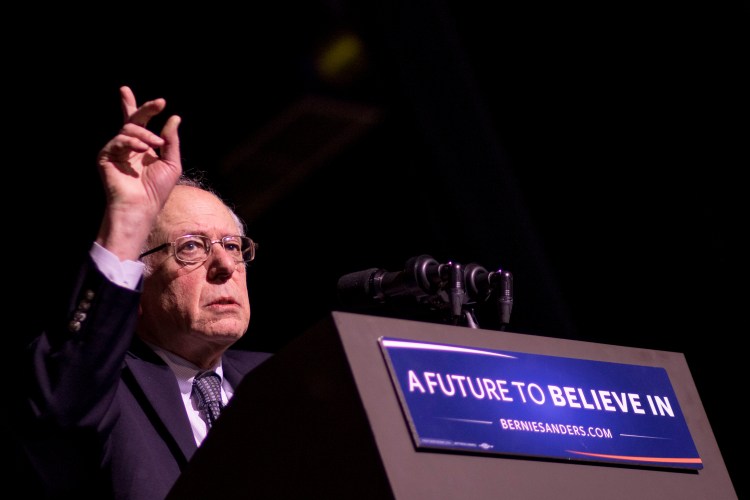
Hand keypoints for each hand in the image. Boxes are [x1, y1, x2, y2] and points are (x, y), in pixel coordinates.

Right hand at [95, 86, 182, 259]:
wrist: (142, 206)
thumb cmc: (157, 190)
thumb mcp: (171, 162)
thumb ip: (171, 140)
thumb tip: (174, 118)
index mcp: (143, 147)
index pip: (141, 123)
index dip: (145, 108)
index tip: (161, 102)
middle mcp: (129, 146)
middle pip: (133, 120)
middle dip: (145, 108)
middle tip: (159, 103)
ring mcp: (116, 150)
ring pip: (129, 129)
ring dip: (146, 134)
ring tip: (156, 145)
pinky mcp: (106, 156)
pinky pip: (119, 140)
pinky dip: (133, 142)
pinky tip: (143, 149)